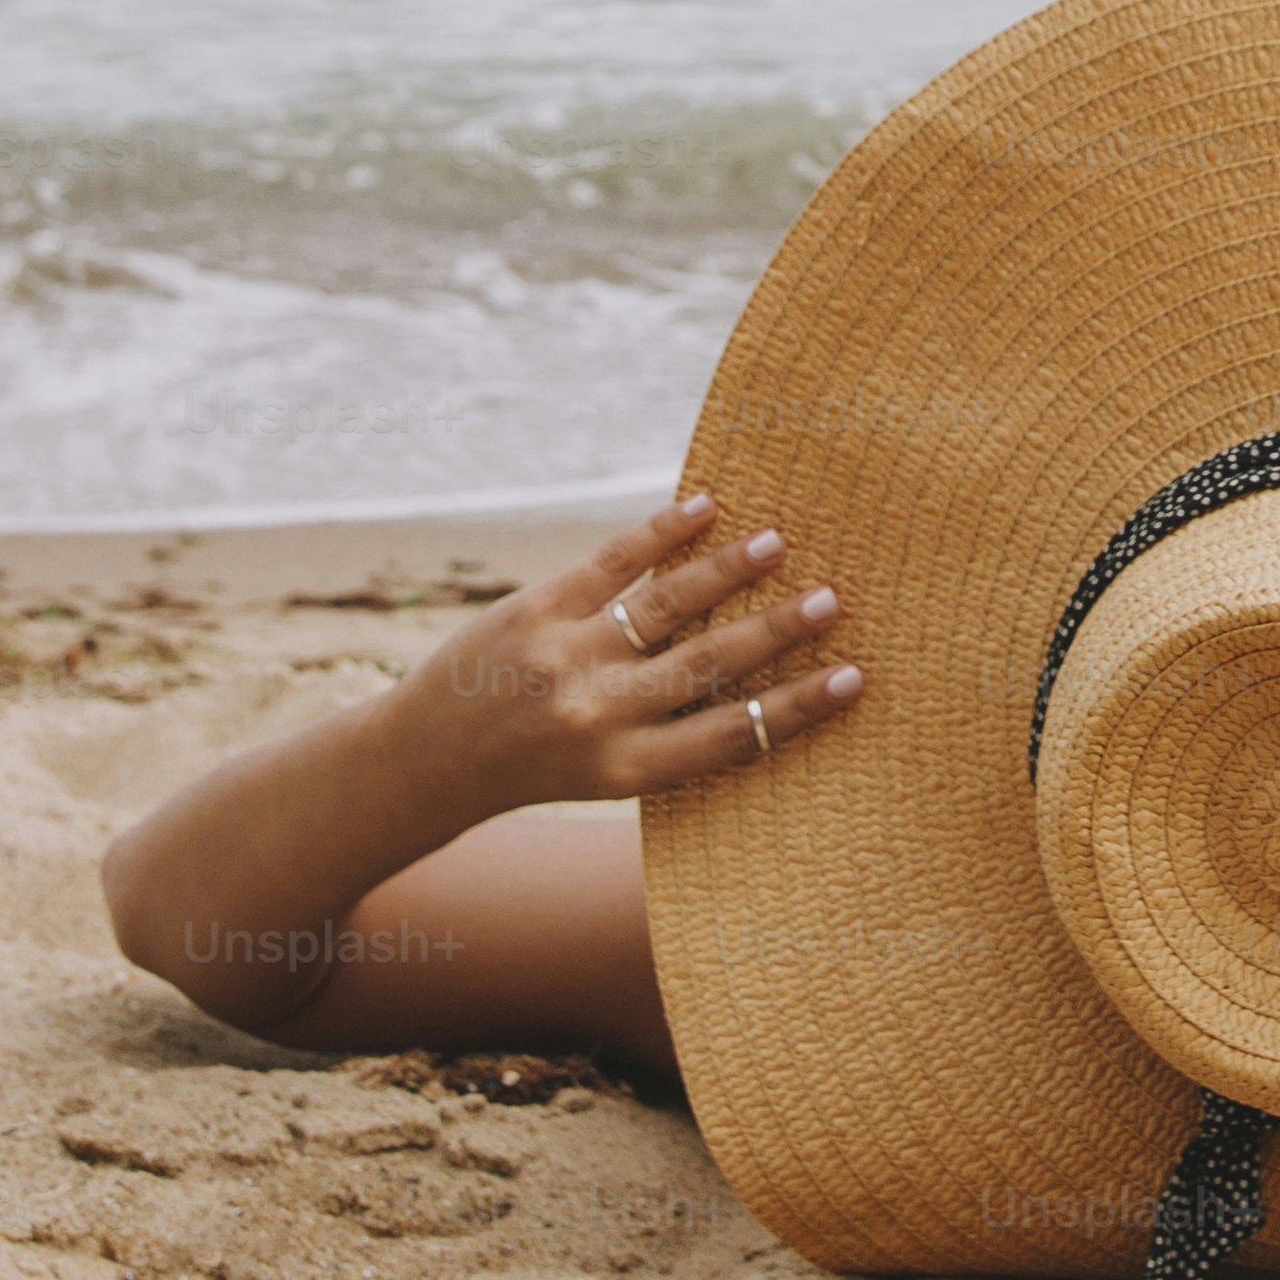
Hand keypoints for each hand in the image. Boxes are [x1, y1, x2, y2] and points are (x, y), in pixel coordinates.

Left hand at [380, 491, 866, 816]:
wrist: (425, 759)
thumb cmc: (532, 770)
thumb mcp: (602, 773)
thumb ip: (668, 731)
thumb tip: (756, 677)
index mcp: (624, 770)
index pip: (728, 734)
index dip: (796, 708)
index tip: (853, 679)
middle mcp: (598, 715)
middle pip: (708, 665)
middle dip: (778, 631)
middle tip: (834, 599)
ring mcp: (564, 655)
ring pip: (665, 605)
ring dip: (729, 571)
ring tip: (781, 542)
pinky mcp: (535, 607)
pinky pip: (610, 561)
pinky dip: (662, 532)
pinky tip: (706, 506)